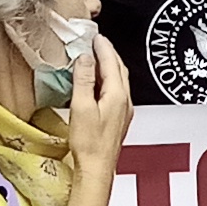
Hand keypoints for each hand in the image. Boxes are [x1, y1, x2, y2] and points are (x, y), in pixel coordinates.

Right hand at [68, 31, 134, 157]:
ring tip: (95, 57)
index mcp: (117, 95)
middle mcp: (125, 101)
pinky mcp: (119, 119)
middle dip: (108, 53)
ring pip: (119, 80)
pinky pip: (116, 91)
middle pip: (119, 69)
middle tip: (96, 42)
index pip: (111, 63)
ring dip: (108, 66)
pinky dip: (107, 79)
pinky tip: (97, 82)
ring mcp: (124, 111)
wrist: (98, 169)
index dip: (102, 47)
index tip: (94, 36)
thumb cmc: (89, 143)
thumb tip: (85, 58)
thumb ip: (83, 80)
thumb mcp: (81, 107)